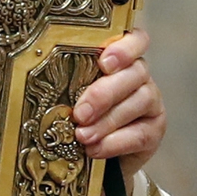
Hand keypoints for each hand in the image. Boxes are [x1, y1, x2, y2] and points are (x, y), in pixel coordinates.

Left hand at [72, 28, 165, 195]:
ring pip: (138, 102)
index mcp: (120, 59)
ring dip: (106, 121)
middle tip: (80, 113)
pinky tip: (94, 149)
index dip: (125, 48)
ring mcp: (150, 101)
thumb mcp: (71, 93)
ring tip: (82, 135)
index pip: (136, 40)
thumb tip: (42, 85)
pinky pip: (140, 134)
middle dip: (104, 94)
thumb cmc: (79, 113)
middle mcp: (139, 75)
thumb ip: (69, 83)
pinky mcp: (153, 130)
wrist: (99, 155)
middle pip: (134, 73)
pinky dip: (114, 143)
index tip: (104, 62)